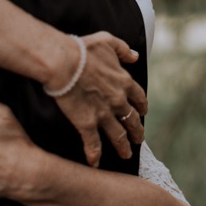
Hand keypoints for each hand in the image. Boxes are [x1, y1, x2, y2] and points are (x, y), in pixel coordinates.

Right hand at [53, 32, 146, 166]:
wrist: (64, 62)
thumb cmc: (83, 49)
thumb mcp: (107, 41)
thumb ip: (123, 49)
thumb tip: (135, 56)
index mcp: (124, 81)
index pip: (139, 97)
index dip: (141, 106)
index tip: (142, 113)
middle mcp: (118, 100)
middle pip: (132, 120)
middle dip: (136, 131)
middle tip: (139, 139)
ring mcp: (104, 114)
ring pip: (118, 135)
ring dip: (122, 146)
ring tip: (125, 155)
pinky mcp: (87, 124)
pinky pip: (93, 143)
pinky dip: (94, 155)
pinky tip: (94, 164)